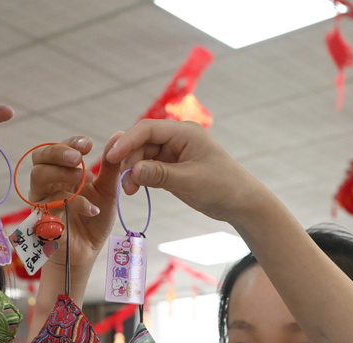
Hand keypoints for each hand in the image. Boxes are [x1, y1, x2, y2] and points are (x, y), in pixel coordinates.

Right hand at [28, 134, 122, 274]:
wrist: (88, 251)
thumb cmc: (94, 221)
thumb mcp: (107, 191)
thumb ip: (111, 167)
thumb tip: (118, 135)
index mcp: (62, 174)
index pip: (57, 149)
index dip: (69, 143)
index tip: (88, 145)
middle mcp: (47, 184)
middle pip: (39, 158)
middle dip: (58, 152)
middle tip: (79, 158)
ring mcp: (42, 201)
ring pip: (38, 176)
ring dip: (60, 173)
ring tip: (82, 178)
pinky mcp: (43, 220)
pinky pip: (51, 206)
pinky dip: (74, 205)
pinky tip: (92, 209)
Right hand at [104, 119, 263, 225]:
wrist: (240, 203)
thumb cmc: (222, 186)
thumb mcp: (190, 181)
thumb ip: (160, 175)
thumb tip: (131, 171)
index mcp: (184, 132)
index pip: (148, 129)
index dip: (127, 141)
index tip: (112, 157)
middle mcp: (177, 139)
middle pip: (142, 142)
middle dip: (129, 160)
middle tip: (124, 183)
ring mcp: (173, 154)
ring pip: (143, 157)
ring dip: (133, 171)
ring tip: (129, 191)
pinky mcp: (171, 169)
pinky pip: (149, 169)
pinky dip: (139, 178)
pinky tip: (134, 190)